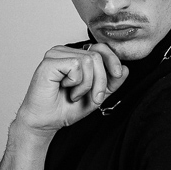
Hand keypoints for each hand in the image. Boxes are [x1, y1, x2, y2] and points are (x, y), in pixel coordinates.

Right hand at [13, 43, 128, 135]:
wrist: (46, 122)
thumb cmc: (65, 108)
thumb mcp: (96, 96)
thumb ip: (111, 83)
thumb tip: (125, 68)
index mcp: (75, 56)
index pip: (100, 47)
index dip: (113, 60)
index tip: (118, 74)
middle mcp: (65, 51)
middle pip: (97, 56)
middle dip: (101, 81)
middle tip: (93, 97)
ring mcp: (56, 54)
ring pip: (88, 61)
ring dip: (87, 85)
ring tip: (74, 94)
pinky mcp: (49, 61)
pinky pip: (76, 66)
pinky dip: (76, 83)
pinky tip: (65, 88)